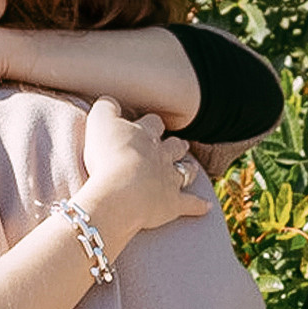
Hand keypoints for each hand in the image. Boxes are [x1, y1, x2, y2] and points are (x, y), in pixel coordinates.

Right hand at [78, 96, 214, 244]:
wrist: (119, 193)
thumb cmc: (107, 156)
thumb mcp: (100, 122)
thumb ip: (106, 107)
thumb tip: (111, 101)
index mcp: (145, 135)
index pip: (153, 123)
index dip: (152, 124)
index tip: (150, 125)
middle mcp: (162, 155)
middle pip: (174, 146)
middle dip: (176, 145)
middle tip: (178, 145)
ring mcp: (170, 179)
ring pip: (186, 170)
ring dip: (189, 169)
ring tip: (192, 167)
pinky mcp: (173, 204)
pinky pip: (191, 204)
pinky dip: (199, 206)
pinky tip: (207, 207)